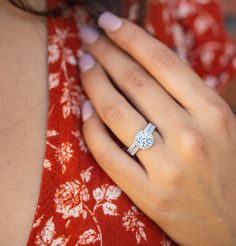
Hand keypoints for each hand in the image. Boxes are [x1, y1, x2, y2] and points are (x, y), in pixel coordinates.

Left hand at [78, 12, 235, 245]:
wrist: (229, 226)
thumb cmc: (223, 170)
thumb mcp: (216, 124)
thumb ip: (184, 95)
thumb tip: (144, 64)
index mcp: (212, 113)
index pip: (162, 61)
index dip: (130, 36)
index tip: (108, 22)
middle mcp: (191, 135)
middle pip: (135, 81)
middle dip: (106, 52)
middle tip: (88, 37)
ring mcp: (168, 167)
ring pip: (116, 111)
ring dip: (93, 82)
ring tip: (83, 64)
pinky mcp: (148, 193)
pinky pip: (108, 151)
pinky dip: (91, 127)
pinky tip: (84, 109)